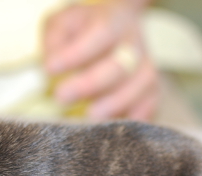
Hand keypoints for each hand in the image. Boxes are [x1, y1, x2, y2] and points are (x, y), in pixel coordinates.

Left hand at [43, 0, 158, 121]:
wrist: (119, 26)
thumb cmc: (84, 30)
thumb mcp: (64, 24)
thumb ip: (55, 41)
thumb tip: (51, 66)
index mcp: (112, 22)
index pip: (100, 33)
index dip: (76, 53)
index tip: (50, 69)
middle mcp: (134, 43)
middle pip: (121, 65)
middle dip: (91, 84)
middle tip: (62, 97)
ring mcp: (146, 66)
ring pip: (142, 85)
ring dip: (116, 103)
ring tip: (90, 116)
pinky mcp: (151, 89)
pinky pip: (151, 104)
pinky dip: (136, 117)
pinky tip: (115, 127)